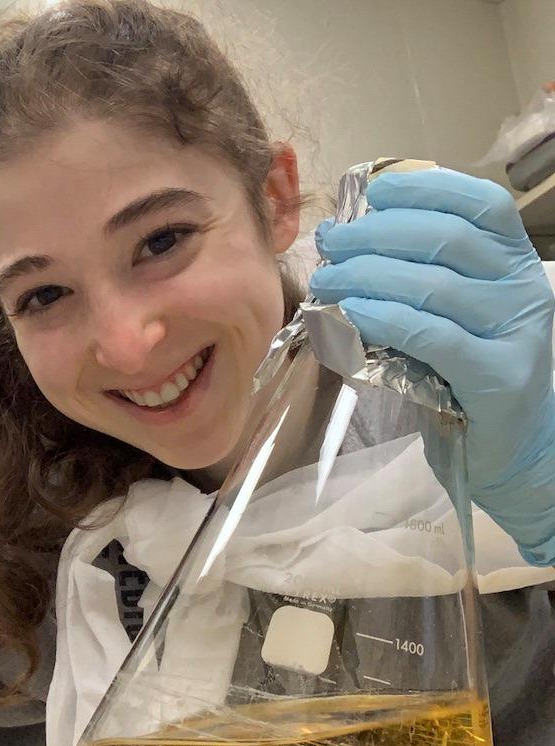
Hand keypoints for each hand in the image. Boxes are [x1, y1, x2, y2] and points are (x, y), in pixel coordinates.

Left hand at [310, 168, 554, 564]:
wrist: (519, 451)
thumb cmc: (471, 380)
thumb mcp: (454, 319)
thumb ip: (423, 282)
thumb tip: (354, 248)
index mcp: (515, 264)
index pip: (479, 205)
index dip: (426, 189)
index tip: (373, 191)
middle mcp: (522, 289)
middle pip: (446, 239)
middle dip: (377, 233)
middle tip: (330, 242)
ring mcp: (515, 333)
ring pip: (433, 286)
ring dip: (367, 276)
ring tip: (326, 279)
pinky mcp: (497, 378)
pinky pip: (432, 336)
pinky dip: (386, 319)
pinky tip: (352, 313)